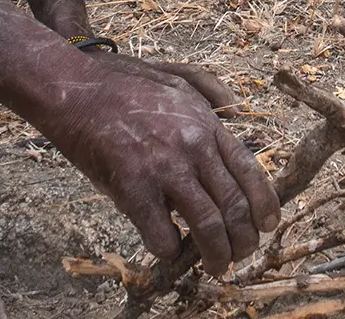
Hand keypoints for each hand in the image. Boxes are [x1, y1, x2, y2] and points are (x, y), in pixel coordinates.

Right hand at [36, 52, 279, 274]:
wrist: (76, 90)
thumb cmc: (123, 84)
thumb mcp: (178, 76)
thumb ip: (212, 92)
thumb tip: (240, 111)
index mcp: (207, 125)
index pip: (250, 172)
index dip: (265, 204)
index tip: (268, 225)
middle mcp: (194, 147)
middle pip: (234, 205)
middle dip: (244, 239)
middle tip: (242, 254)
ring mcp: (165, 168)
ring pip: (208, 225)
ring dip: (217, 254)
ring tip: (217, 266)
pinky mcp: (133, 188)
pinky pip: (162, 236)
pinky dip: (170, 251)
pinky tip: (169, 249)